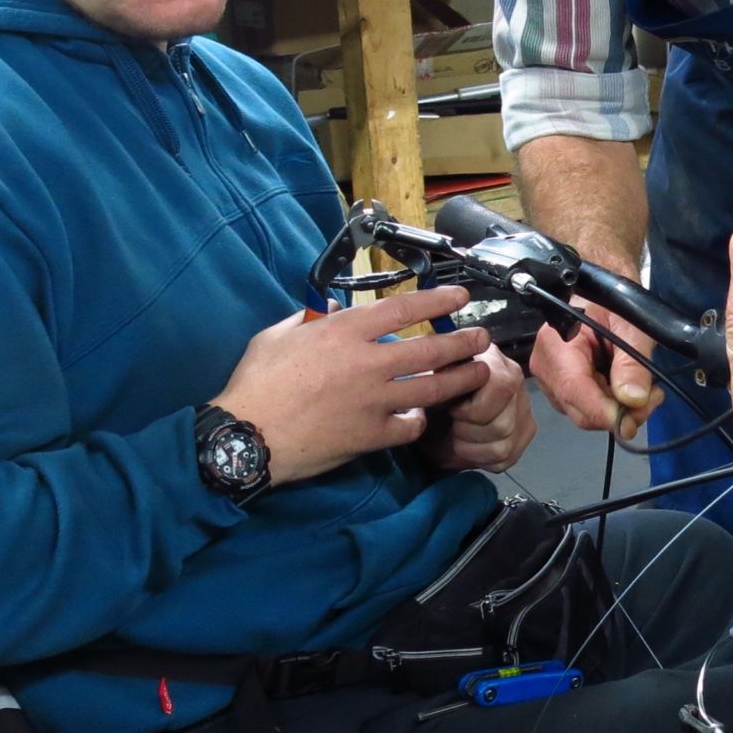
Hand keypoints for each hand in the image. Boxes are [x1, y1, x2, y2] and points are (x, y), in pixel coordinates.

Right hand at [216, 287, 492, 484]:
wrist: (250, 436)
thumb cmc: (257, 382)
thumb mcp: (278, 335)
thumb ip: (310, 319)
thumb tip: (331, 309)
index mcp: (343, 332)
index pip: (403, 309)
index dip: (436, 300)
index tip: (458, 295)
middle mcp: (366, 363)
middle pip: (430, 350)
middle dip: (463, 342)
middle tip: (482, 338)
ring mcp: (373, 401)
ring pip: (431, 389)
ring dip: (459, 380)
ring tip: (478, 373)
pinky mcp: (371, 435)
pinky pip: (409, 426)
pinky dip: (419, 421)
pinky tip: (422, 417)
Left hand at [421, 345, 537, 471]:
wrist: (432, 410)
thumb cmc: (429, 394)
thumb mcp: (424, 381)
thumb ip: (437, 378)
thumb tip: (445, 381)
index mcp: (493, 360)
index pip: (501, 389)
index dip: (470, 409)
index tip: (451, 409)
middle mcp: (517, 380)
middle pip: (502, 425)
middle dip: (468, 431)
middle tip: (453, 423)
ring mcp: (524, 408)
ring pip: (503, 446)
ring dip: (471, 447)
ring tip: (459, 433)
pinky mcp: (524, 433)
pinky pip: (505, 459)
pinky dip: (479, 458)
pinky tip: (470, 443)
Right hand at [527, 300, 664, 441]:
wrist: (597, 293)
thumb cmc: (610, 302)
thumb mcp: (631, 327)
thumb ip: (632, 363)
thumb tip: (633, 399)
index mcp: (556, 344)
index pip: (575, 391)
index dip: (605, 413)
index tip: (633, 420)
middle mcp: (545, 367)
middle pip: (581, 410)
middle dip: (619, 413)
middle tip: (651, 398)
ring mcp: (550, 381)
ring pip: (585, 414)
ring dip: (617, 410)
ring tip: (643, 389)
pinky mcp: (560, 389)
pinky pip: (585, 408)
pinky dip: (609, 405)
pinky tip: (625, 388)